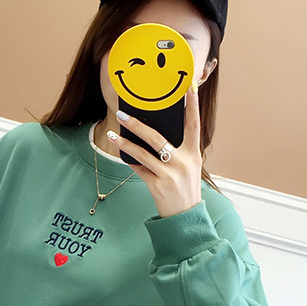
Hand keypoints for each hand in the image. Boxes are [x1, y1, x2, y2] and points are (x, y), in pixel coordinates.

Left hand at [107, 86, 203, 216]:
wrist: (185, 216)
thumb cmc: (186, 188)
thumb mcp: (189, 166)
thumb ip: (178, 149)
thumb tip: (155, 131)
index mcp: (193, 154)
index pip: (194, 125)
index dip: (192, 106)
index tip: (188, 88)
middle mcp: (183, 162)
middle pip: (157, 138)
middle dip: (137, 125)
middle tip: (122, 115)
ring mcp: (170, 174)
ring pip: (143, 154)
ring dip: (125, 144)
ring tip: (112, 134)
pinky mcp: (157, 185)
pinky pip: (139, 169)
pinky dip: (130, 161)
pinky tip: (121, 153)